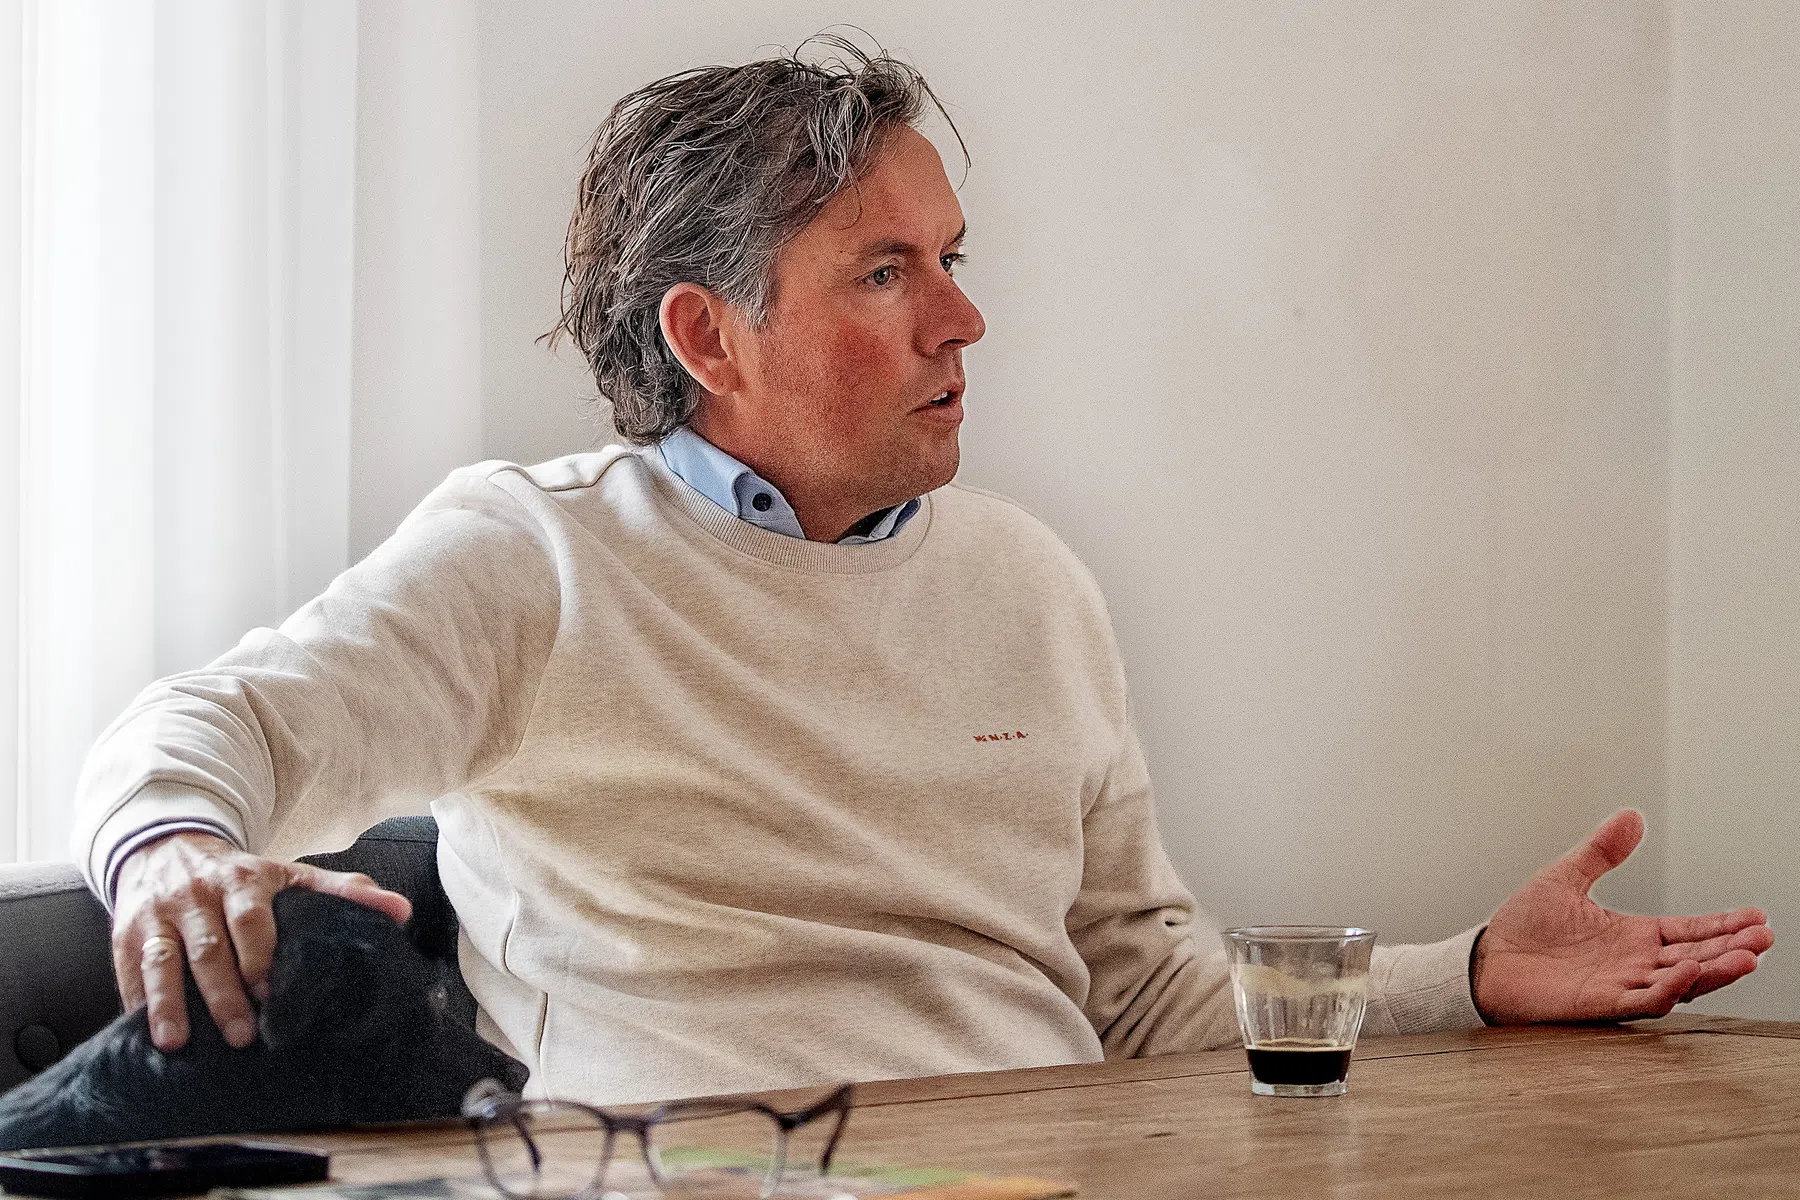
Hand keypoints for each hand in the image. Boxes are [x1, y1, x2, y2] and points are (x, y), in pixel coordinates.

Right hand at [112, 831, 413, 1052]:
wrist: (168, 846)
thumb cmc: (240, 875)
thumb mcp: (290, 874)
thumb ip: (343, 892)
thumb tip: (400, 911)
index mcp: (242, 880)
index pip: (251, 918)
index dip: (260, 954)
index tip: (270, 990)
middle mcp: (197, 895)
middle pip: (208, 948)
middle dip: (223, 992)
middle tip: (241, 1034)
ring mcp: (157, 914)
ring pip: (161, 960)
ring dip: (167, 1002)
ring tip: (175, 1042)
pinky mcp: (124, 932)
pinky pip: (127, 970)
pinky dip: (133, 1002)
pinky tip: (141, 1034)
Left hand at [1470, 810, 1773, 1023]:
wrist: (1484, 960)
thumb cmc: (1523, 926)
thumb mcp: (1567, 878)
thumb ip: (1601, 851)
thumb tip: (1633, 815)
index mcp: (1633, 935)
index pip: (1690, 931)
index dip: (1723, 925)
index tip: (1758, 917)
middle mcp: (1635, 962)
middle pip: (1696, 957)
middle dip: (1733, 948)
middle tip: (1765, 937)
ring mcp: (1622, 984)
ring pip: (1680, 981)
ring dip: (1714, 971)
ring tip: (1747, 957)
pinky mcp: (1600, 1002)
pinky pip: (1643, 999)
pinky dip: (1668, 988)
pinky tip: (1688, 971)